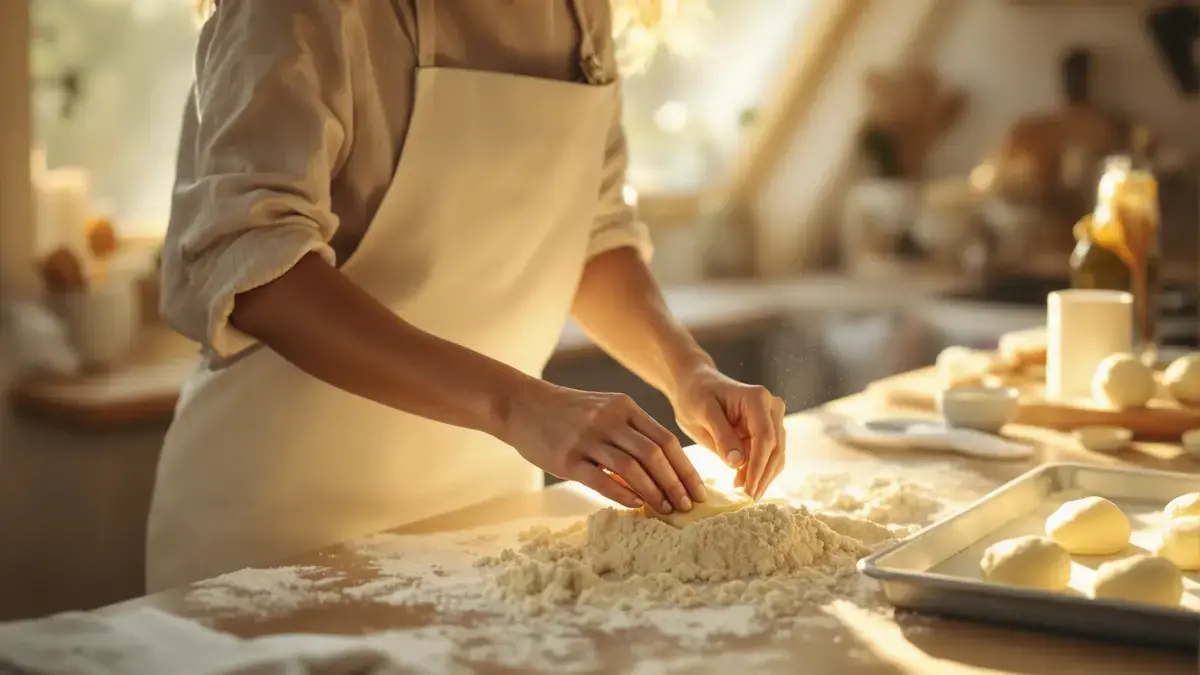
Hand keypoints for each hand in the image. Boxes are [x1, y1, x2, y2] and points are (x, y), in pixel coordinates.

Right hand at [501, 380, 707, 513]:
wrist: (522, 405)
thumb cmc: (568, 413)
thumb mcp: (604, 410)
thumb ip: (631, 433)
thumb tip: (660, 470)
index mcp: (624, 407)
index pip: (666, 440)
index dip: (686, 468)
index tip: (697, 490)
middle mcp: (610, 420)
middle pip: (654, 454)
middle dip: (675, 483)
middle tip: (686, 506)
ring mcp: (588, 438)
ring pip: (632, 469)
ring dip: (653, 492)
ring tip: (664, 510)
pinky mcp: (567, 459)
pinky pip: (602, 480)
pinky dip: (623, 495)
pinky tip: (635, 506)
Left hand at [671, 365, 785, 499]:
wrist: (695, 385)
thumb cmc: (696, 395)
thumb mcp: (703, 413)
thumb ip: (721, 436)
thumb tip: (738, 463)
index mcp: (757, 399)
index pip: (765, 437)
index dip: (758, 466)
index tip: (748, 489)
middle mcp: (772, 406)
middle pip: (775, 448)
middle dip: (763, 475)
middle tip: (748, 497)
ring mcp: (772, 418)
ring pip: (776, 454)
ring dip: (763, 476)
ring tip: (744, 492)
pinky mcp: (767, 430)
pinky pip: (769, 455)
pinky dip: (759, 470)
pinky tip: (744, 482)